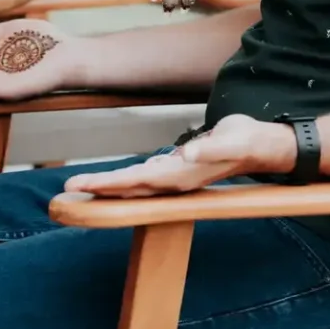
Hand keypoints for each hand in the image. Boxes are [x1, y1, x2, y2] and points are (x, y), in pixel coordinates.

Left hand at [64, 114, 295, 196]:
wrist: (262, 144)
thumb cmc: (246, 140)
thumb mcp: (231, 139)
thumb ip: (209, 148)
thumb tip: (187, 153)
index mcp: (179, 175)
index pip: (134, 181)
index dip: (106, 184)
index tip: (81, 185)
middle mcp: (174, 181)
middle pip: (128, 188)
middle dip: (98, 189)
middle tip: (66, 188)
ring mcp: (176, 178)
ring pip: (135, 185)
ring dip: (109, 187)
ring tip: (83, 186)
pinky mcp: (178, 170)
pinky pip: (146, 178)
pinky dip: (127, 180)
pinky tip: (117, 180)